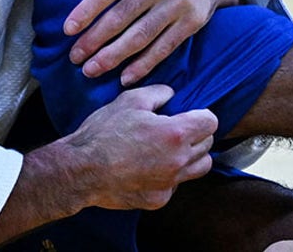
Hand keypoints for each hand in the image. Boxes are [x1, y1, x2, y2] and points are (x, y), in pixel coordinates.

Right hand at [60, 85, 216, 210]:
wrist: (81, 170)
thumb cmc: (103, 133)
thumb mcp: (129, 100)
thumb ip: (158, 93)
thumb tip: (171, 95)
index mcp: (175, 133)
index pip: (210, 122)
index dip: (201, 115)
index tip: (190, 114)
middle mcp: (179, 160)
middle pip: (208, 145)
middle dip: (196, 134)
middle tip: (177, 129)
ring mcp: (170, 183)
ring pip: (199, 168)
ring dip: (191, 156)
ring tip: (171, 149)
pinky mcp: (159, 199)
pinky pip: (176, 185)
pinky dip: (170, 175)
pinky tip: (151, 167)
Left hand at [65, 0, 238, 84]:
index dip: (86, 11)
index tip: (68, 29)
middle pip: (121, 17)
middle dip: (94, 40)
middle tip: (74, 57)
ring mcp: (178, 4)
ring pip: (141, 36)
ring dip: (113, 57)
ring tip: (91, 70)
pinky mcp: (192, 22)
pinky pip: (164, 47)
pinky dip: (144, 64)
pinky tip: (125, 77)